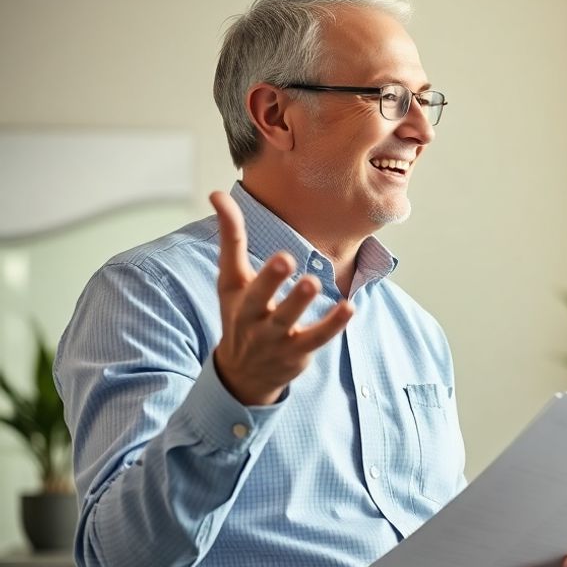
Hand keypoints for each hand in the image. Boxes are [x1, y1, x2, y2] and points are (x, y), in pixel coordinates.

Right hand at [210, 191, 353, 404]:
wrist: (243, 373)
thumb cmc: (241, 314)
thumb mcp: (231, 280)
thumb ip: (231, 237)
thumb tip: (218, 194)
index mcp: (237, 296)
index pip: (232, 266)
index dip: (232, 236)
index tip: (227, 203)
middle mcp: (252, 318)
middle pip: (259, 299)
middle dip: (269, 280)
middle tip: (285, 259)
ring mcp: (274, 338)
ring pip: (287, 321)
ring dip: (299, 303)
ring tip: (313, 281)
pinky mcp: (297, 353)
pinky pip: (316, 339)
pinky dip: (332, 324)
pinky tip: (349, 307)